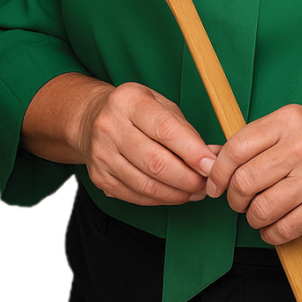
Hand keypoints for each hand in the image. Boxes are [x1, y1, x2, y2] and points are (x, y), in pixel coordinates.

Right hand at [76, 81, 219, 206]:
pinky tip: (174, 194)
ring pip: (146, 185)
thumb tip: (211, 156)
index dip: (192, 151)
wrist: (90, 119)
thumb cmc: (134, 110)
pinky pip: (135, 196)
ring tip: (195, 191)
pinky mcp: (99, 178)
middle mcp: (110, 127)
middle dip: (187, 178)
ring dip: (176, 193)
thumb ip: (185, 129)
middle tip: (206, 183)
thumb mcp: (160, 104)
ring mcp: (102, 155)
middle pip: (155, 162)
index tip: (210, 165)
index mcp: (129, 101)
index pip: (165, 129)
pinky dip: (160, 199)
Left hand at [206, 104, 301, 244]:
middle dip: (233, 198)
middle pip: (245, 181)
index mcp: (290, 120)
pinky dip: (271, 233)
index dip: (219, 171)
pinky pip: (283, 229)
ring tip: (259, 211)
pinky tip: (274, 224)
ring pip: (261, 209)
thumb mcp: (296, 124)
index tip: (215, 182)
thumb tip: (213, 157)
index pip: (237, 148)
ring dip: (252, 217)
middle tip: (238, 200)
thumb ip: (257, 139)